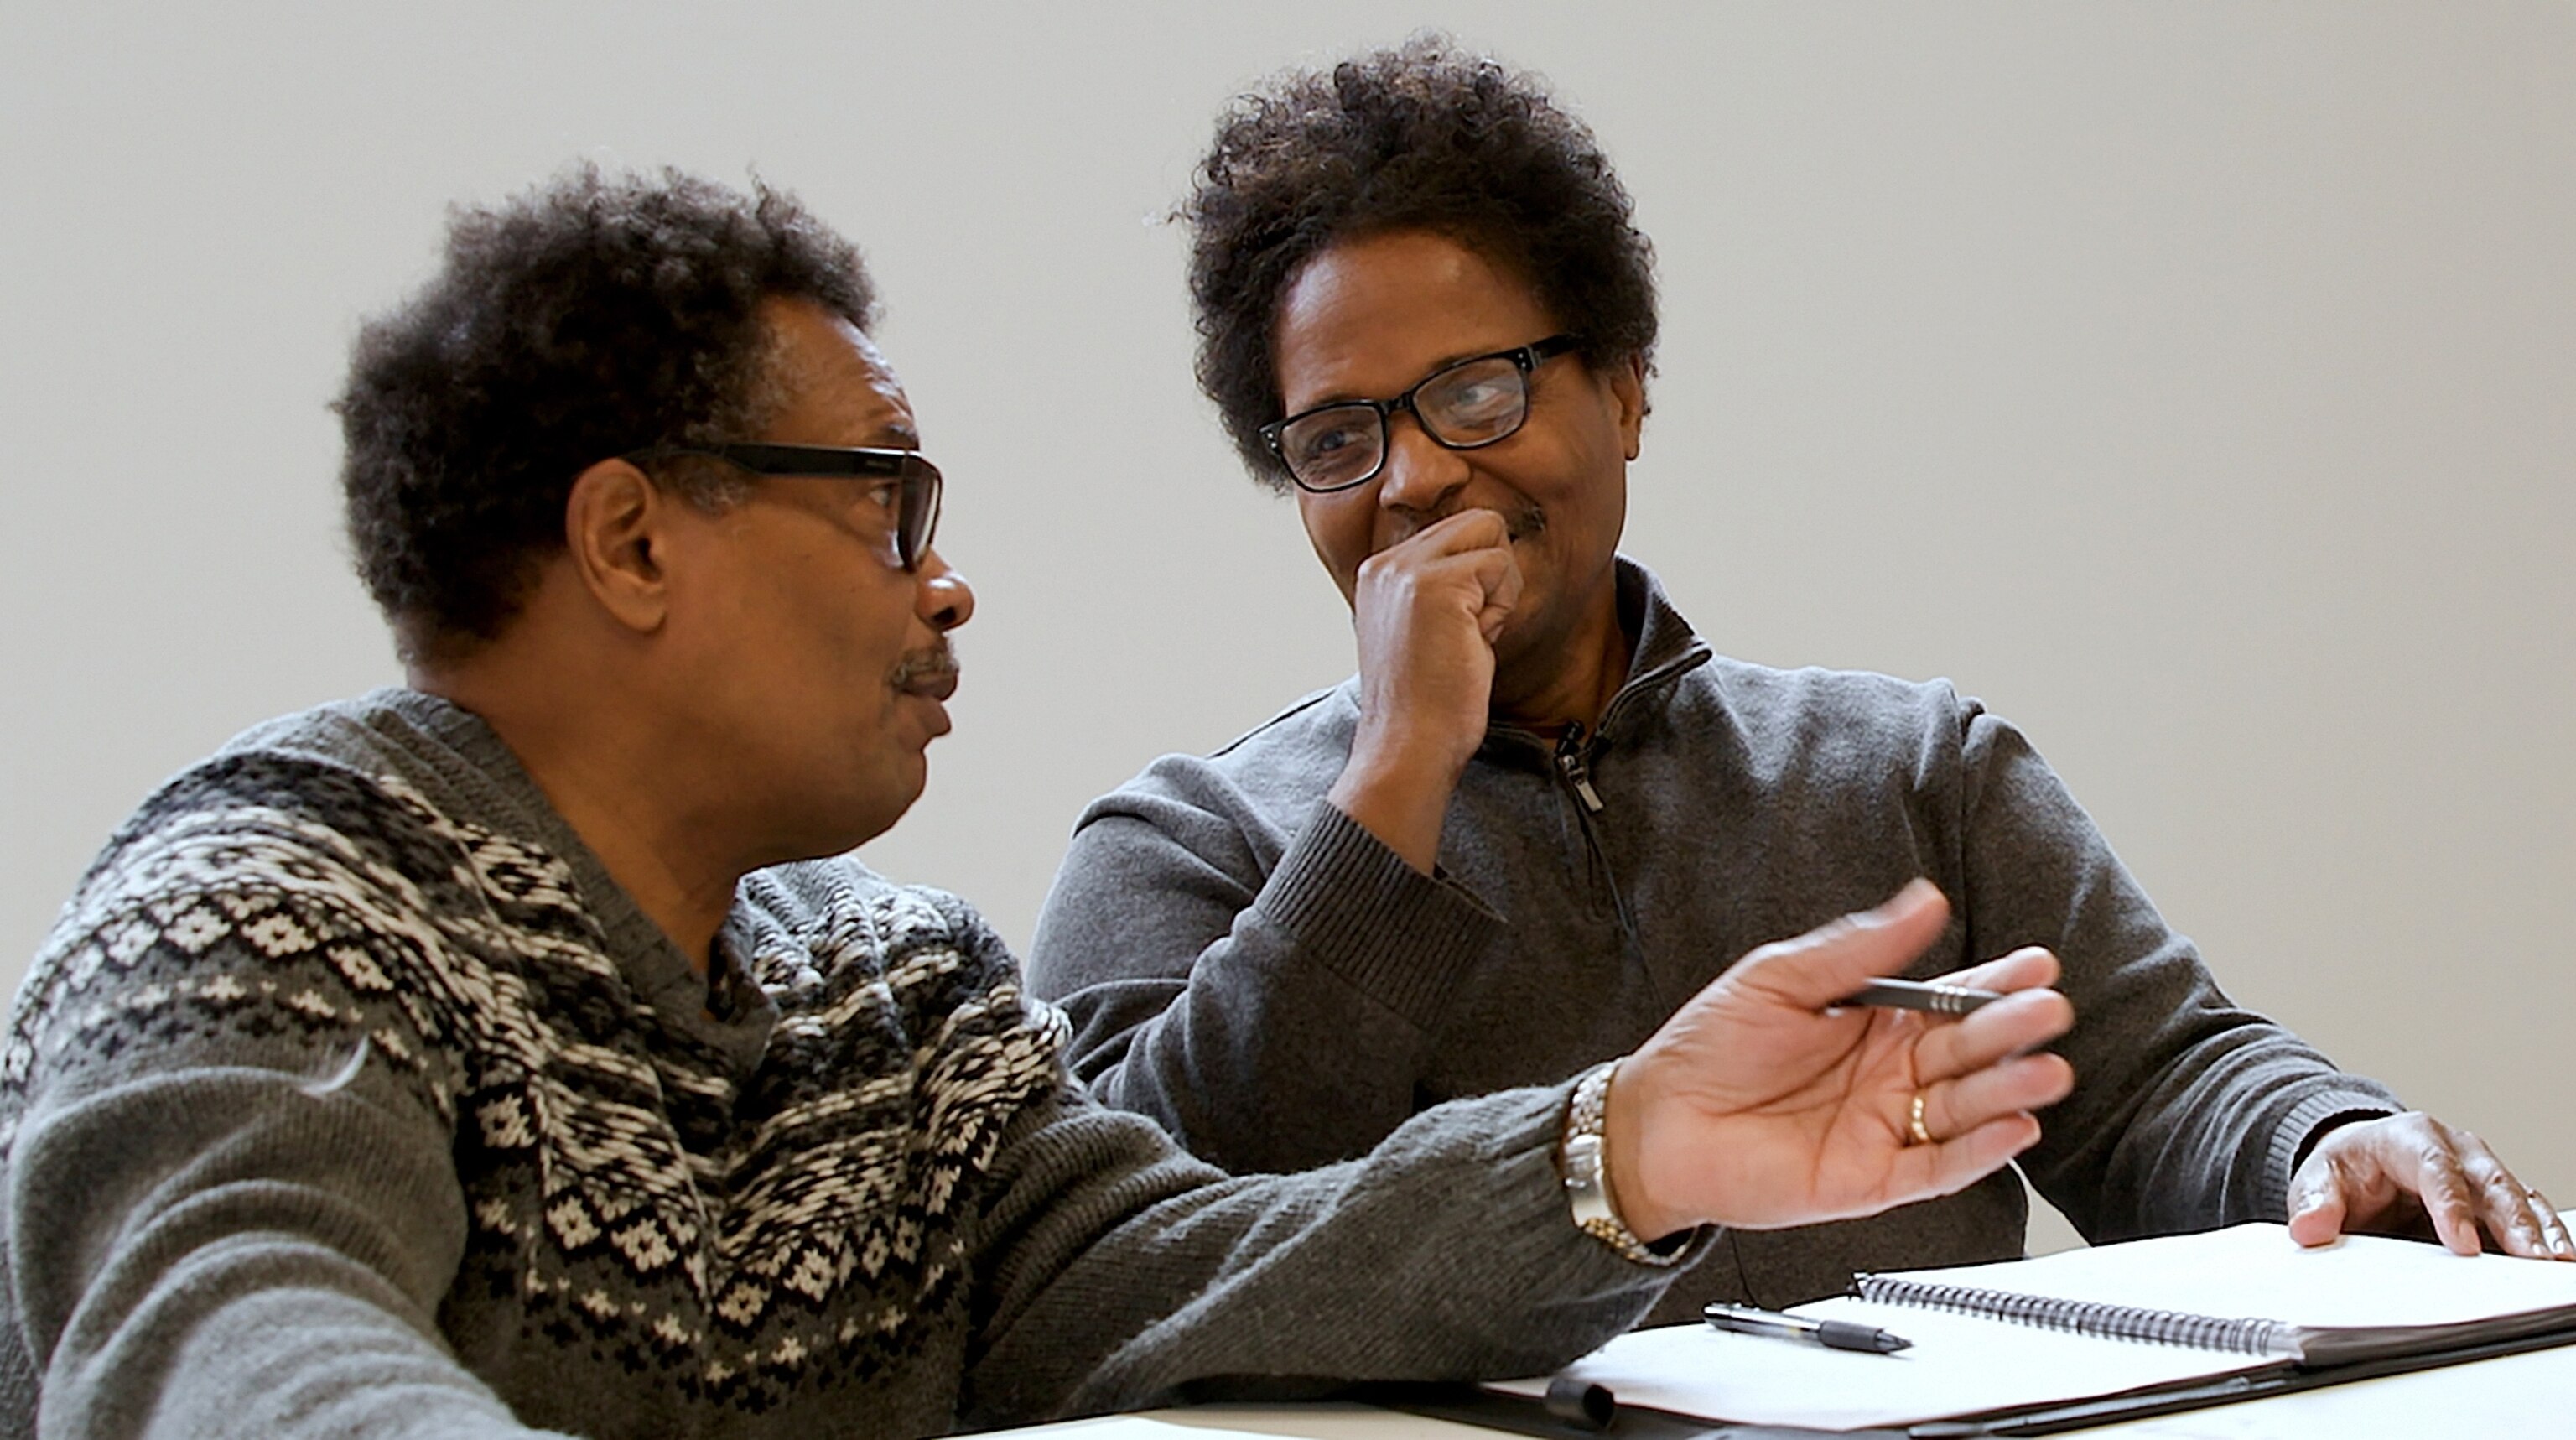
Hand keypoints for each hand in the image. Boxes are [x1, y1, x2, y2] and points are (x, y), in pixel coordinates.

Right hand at [1326, 509, 1521, 872]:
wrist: (1408, 746)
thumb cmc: (1424, 704)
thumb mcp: (1422, 631)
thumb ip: (1441, 590)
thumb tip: (1490, 564)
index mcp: (1379, 573)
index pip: (1454, 533)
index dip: (1476, 578)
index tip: (1458, 629)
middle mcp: (1387, 564)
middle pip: (1477, 522)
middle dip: (1493, 574)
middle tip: (1471, 630)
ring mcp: (1408, 571)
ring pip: (1493, 536)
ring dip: (1498, 591)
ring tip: (1469, 639)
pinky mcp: (1437, 586)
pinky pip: (1501, 566)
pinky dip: (1500, 609)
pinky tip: (1474, 644)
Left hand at [1605, 880, 2075, 1240]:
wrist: (1657, 1122)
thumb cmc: (1708, 1048)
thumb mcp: (1781, 978)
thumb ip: (1857, 948)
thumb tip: (1923, 901)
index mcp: (1874, 1020)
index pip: (1950, 999)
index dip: (1994, 983)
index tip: (2036, 963)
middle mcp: (1890, 1073)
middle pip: (1966, 1052)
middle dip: (2010, 1031)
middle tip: (2048, 1010)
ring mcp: (1885, 1126)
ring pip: (1963, 1108)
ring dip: (2008, 1090)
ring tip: (2046, 1069)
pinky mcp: (1873, 1178)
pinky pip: (1938, 1167)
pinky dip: (1979, 1152)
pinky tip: (2014, 1128)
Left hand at [2287, 1112, 2573, 1258]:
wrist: (2361, 1164)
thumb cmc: (2347, 1171)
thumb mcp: (2319, 1179)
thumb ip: (2313, 1201)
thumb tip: (2309, 1228)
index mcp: (2409, 1138)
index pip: (2435, 1169)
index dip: (2451, 1206)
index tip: (2462, 1246)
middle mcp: (2456, 1149)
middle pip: (2490, 1182)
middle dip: (2513, 1222)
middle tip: (2532, 1260)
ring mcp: (2481, 1173)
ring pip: (2518, 1198)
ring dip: (2539, 1231)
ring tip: (2555, 1265)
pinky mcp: (2496, 1199)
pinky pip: (2527, 1214)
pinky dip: (2544, 1236)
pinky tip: (2555, 1263)